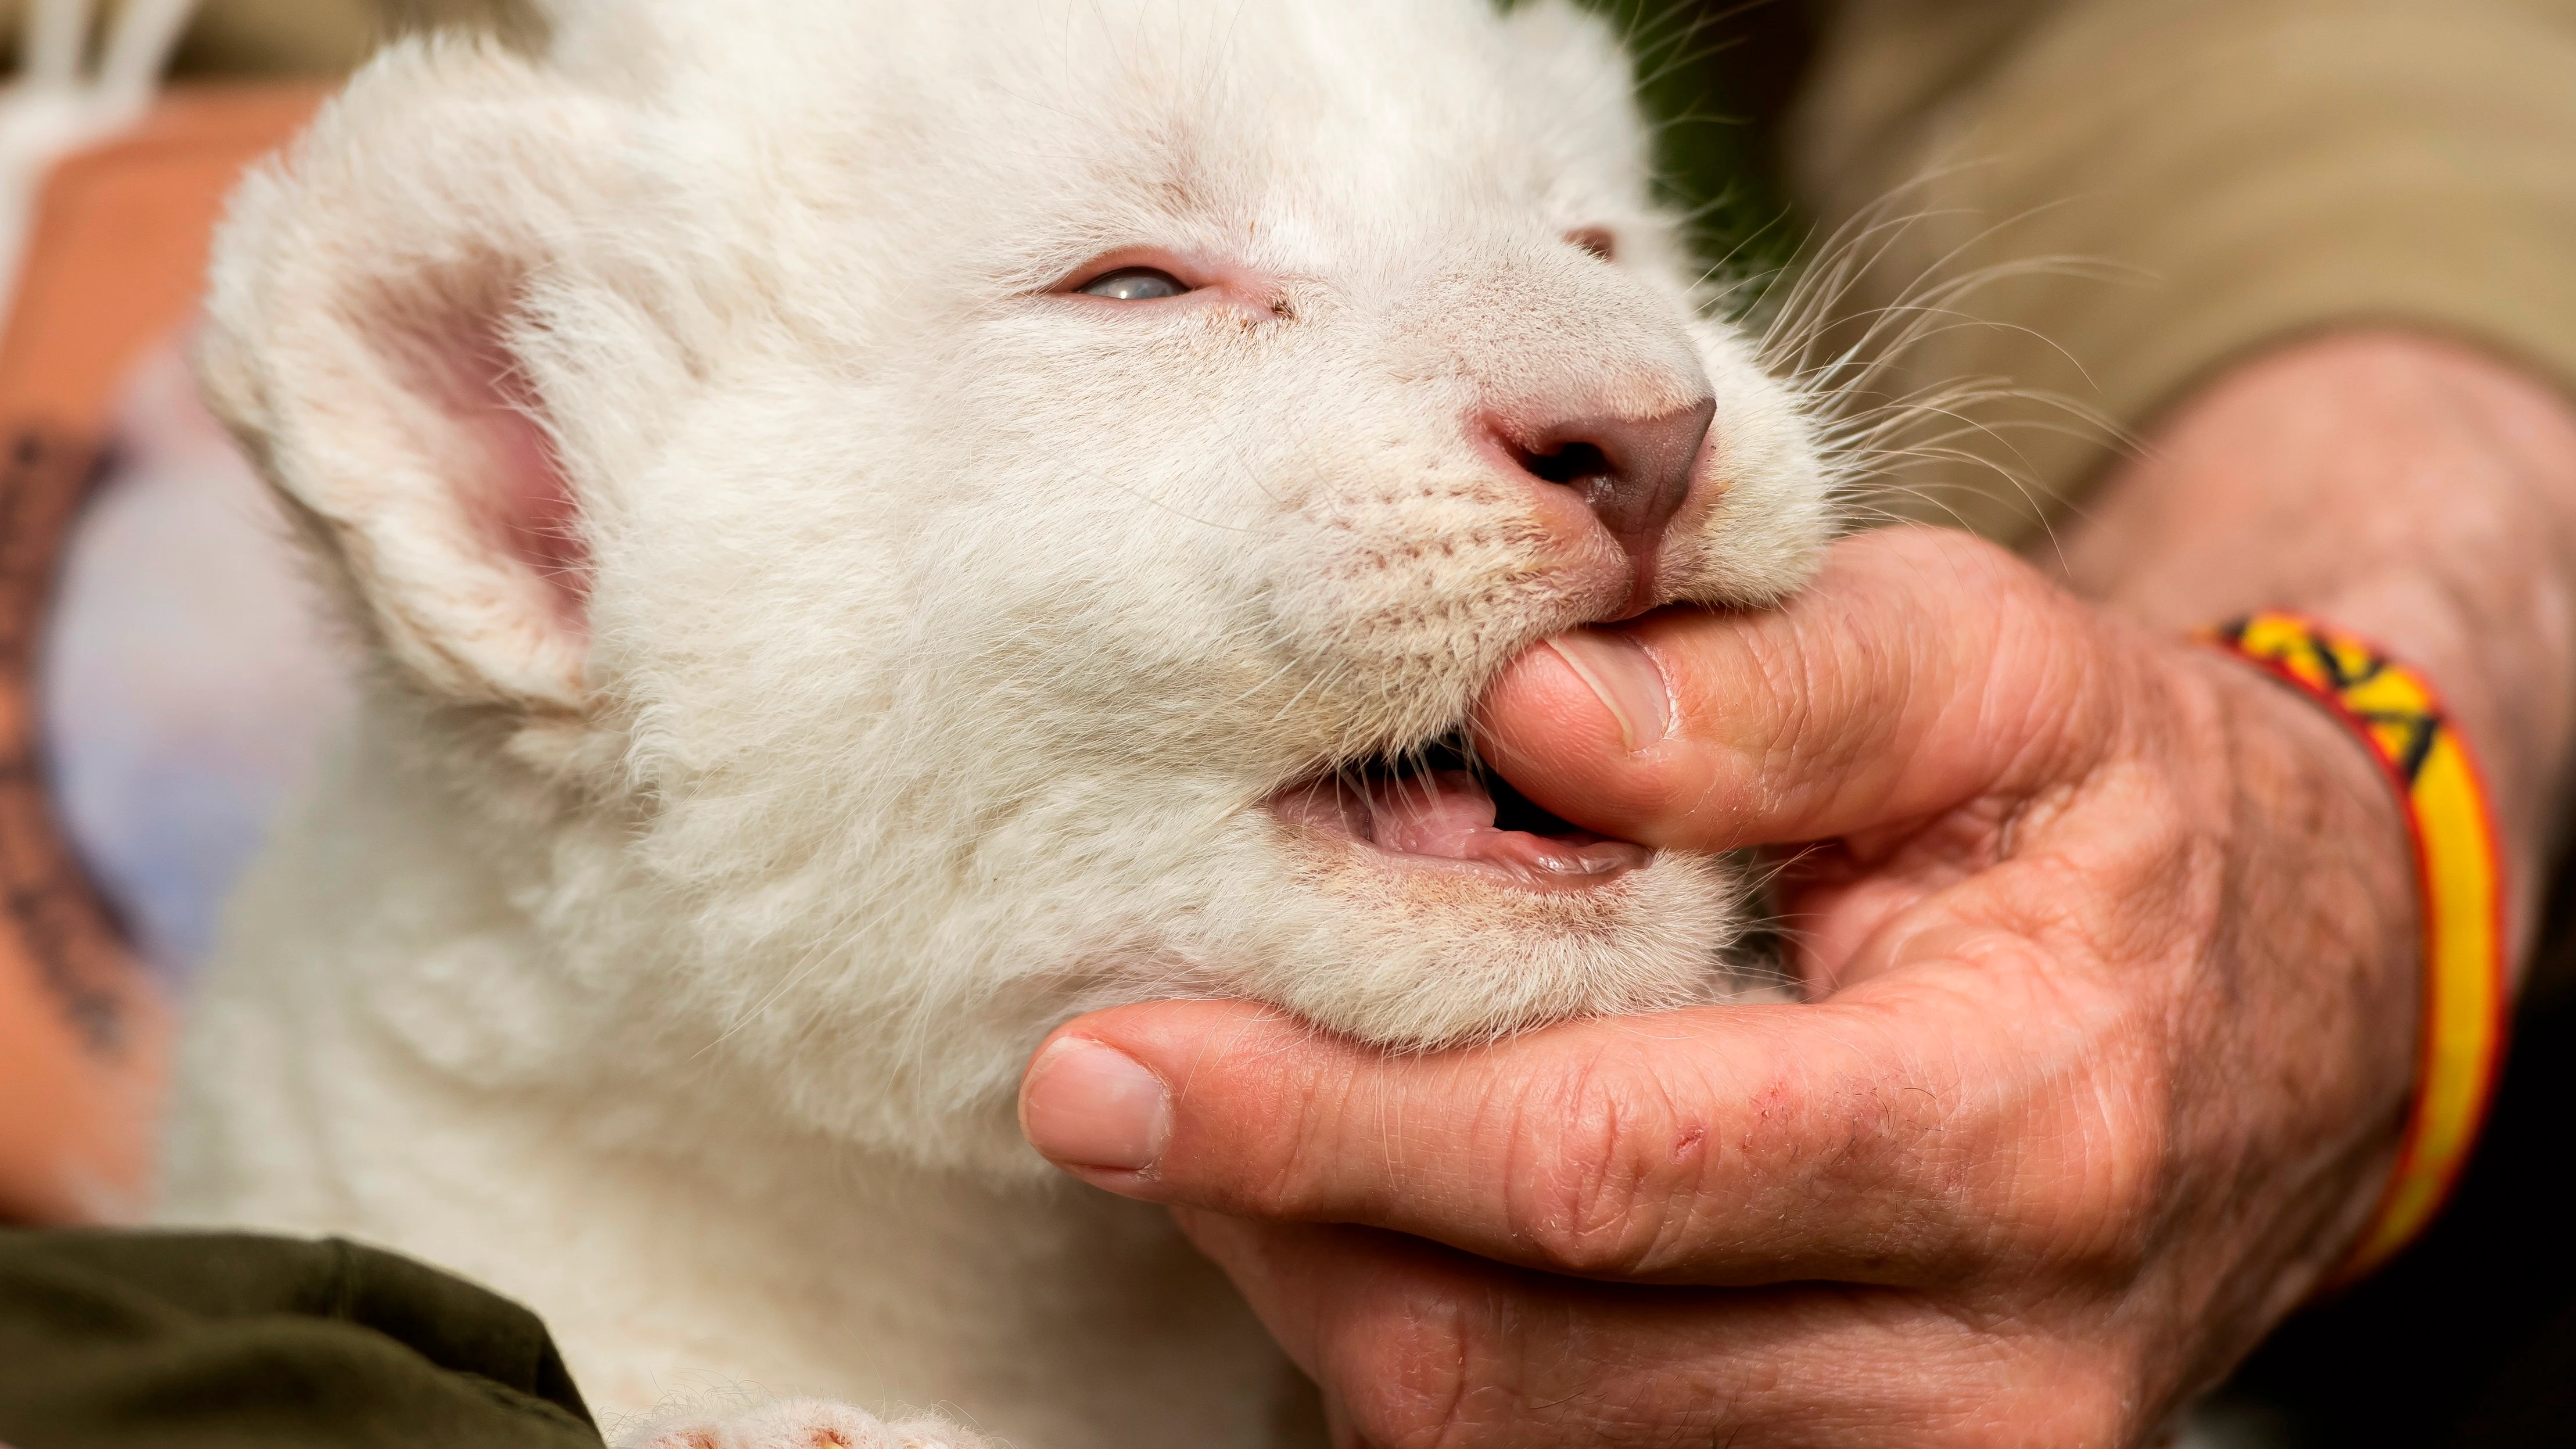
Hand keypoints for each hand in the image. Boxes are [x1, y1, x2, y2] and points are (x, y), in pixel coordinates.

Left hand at [1016, 333, 2575, 1445]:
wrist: (2284, 998)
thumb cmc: (2105, 802)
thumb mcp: (1991, 662)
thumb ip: (1774, 685)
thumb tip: (1522, 710)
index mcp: (2012, 1121)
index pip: (1604, 1169)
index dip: (1330, 1123)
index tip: (1107, 1065)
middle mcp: (1975, 1361)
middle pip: (1506, 1357)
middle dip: (1276, 1210)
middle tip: (1114, 1072)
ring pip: (1499, 1440)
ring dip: (1325, 1275)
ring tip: (1261, 1103)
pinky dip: (1423, 1330)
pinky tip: (1379, 1192)